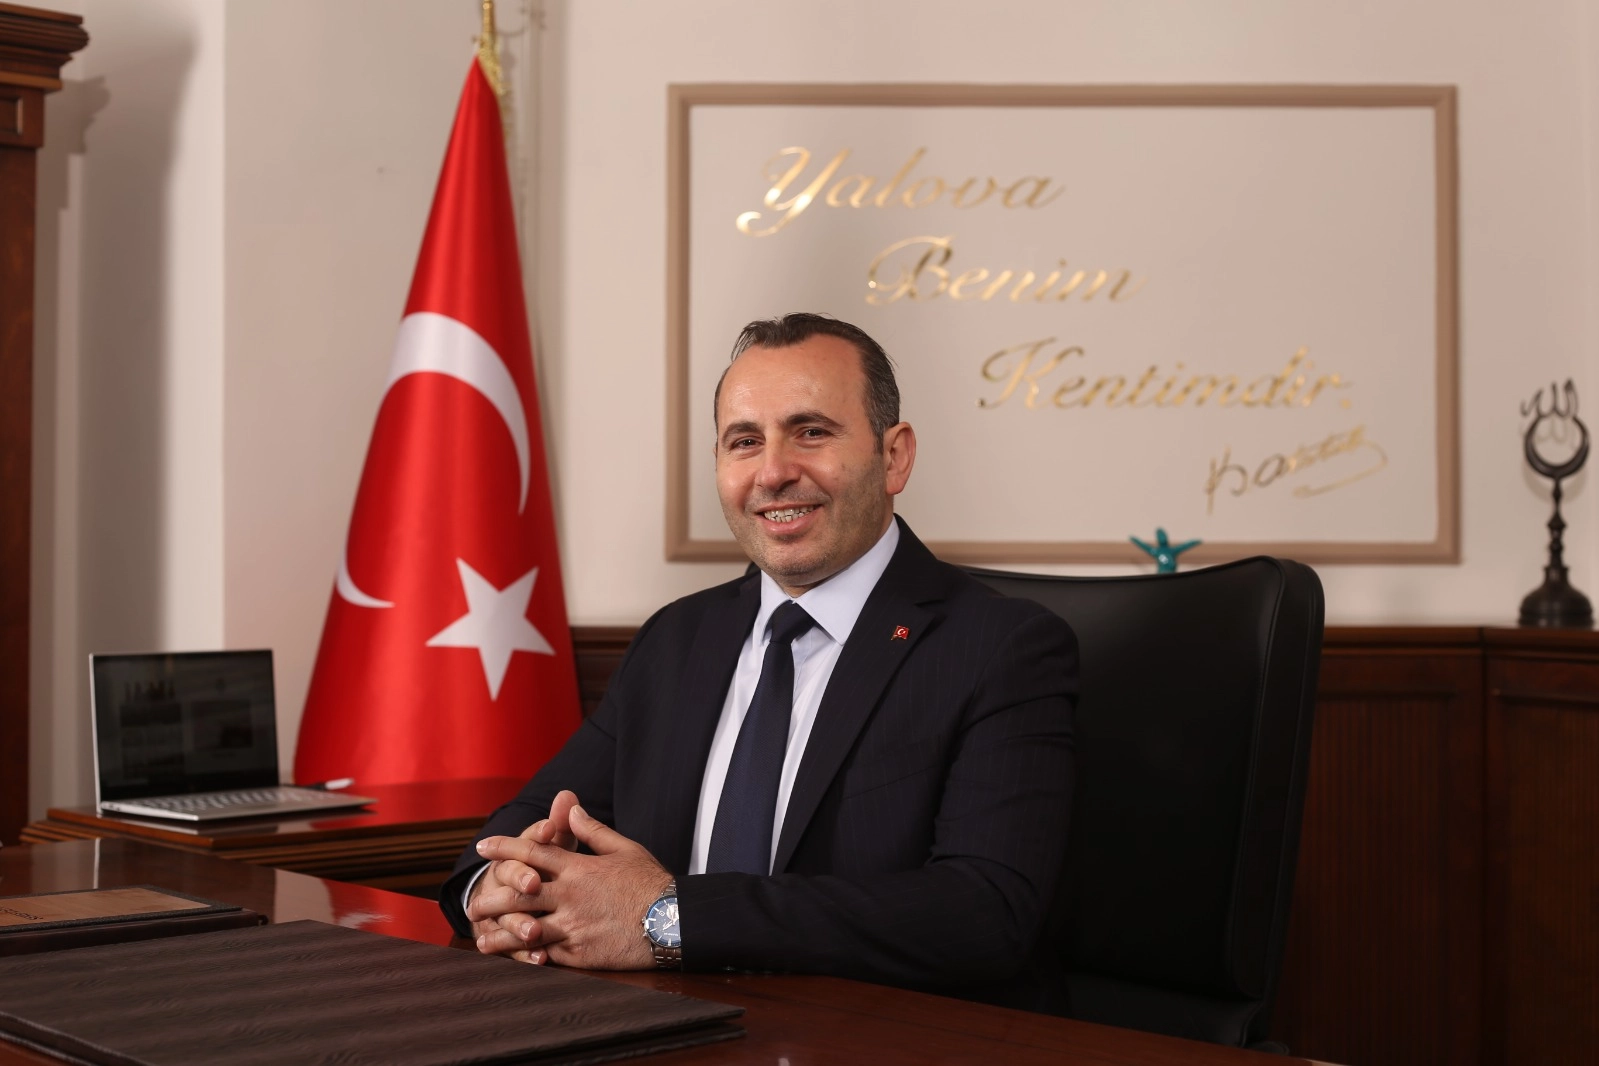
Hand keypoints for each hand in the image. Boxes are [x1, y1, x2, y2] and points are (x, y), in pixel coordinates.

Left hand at [474, 802, 671, 969]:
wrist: (671, 920)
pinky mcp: (580, 952)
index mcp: (578, 868)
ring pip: (525, 929)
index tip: (483, 846)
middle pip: (519, 893)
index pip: (533, 852)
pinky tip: (512, 960)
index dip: (505, 848)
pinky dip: (526, 957)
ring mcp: (572, 925)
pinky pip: (546, 954)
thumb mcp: (624, 848)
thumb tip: (571, 808)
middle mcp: (569, 895)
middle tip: (472, 904)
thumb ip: (593, 830)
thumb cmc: (650, 882)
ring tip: (481, 939)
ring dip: (500, 933)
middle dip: (491, 897)